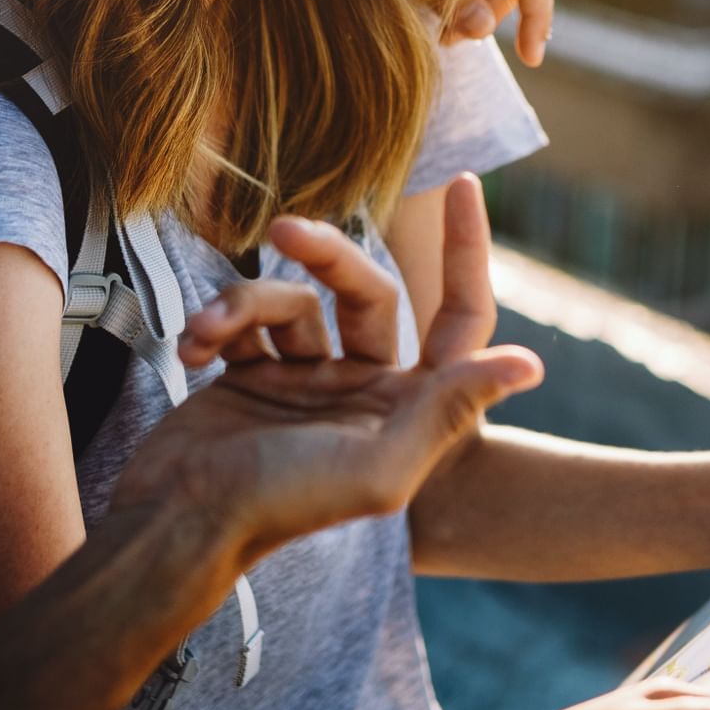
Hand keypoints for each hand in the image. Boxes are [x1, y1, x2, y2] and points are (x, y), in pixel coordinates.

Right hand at [113, 180, 542, 565]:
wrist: (176, 525)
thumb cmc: (283, 505)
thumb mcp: (380, 467)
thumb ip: (450, 411)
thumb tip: (533, 364)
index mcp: (407, 406)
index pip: (459, 315)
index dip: (468, 252)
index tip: (466, 184)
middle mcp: (363, 389)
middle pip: (366, 291)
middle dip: (328, 254)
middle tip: (285, 229)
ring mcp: (305, 383)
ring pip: (293, 303)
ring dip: (246, 303)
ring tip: (207, 327)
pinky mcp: (249, 379)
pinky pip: (243, 323)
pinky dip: (215, 324)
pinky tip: (191, 346)